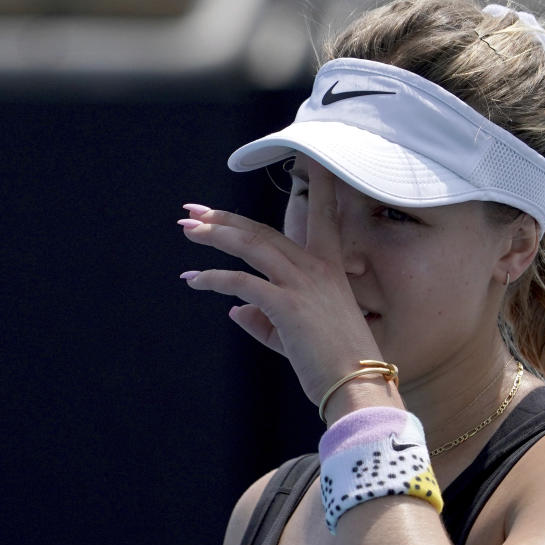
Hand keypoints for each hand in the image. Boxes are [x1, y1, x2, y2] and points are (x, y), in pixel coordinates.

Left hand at [178, 162, 382, 406]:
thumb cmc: (335, 366)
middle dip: (227, 219)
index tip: (307, 156)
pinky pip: (241, 282)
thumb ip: (265, 321)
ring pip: (252, 245)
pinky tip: (194, 280)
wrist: (357, 388)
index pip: (322, 218)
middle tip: (194, 210)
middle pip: (265, 231)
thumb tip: (235, 309)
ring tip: (187, 229)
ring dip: (216, 234)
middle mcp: (318, 270)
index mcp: (331, 271)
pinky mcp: (287, 305)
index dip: (317, 186)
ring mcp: (303, 284)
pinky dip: (214, 278)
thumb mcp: (297, 338)